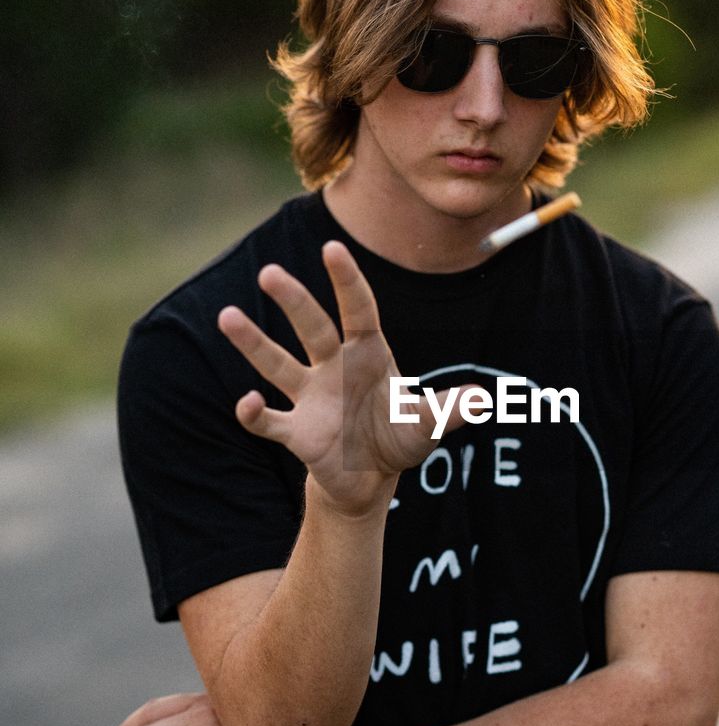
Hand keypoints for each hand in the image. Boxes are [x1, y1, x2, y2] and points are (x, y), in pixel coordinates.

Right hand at [217, 241, 461, 516]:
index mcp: (368, 354)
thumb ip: (451, 411)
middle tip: (270, 273)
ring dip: (254, 342)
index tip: (332, 248)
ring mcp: (311, 397)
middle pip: (312, 327)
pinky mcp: (296, 432)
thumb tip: (485, 400)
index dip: (347, 280)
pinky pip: (270, 420)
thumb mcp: (429, 425)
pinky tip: (247, 402)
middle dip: (293, 301)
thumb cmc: (399, 438)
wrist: (371, 478)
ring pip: (278, 363)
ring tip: (227, 316)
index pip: (358, 309)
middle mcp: (334, 367)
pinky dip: (254, 413)